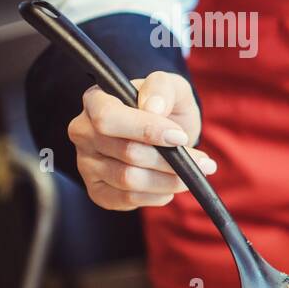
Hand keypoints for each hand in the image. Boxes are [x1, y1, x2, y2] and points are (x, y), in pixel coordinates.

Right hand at [67, 71, 215, 209]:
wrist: (167, 134)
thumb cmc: (166, 107)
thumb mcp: (171, 88)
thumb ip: (162, 88)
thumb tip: (153, 107)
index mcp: (95, 101)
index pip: (109, 118)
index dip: (146, 130)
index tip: (181, 137)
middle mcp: (83, 132)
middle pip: (127, 153)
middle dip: (171, 161)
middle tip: (204, 162)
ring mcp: (86, 164)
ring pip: (129, 179)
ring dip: (170, 180)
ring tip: (195, 174)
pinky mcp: (97, 190)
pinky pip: (127, 199)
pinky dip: (157, 195)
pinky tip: (170, 186)